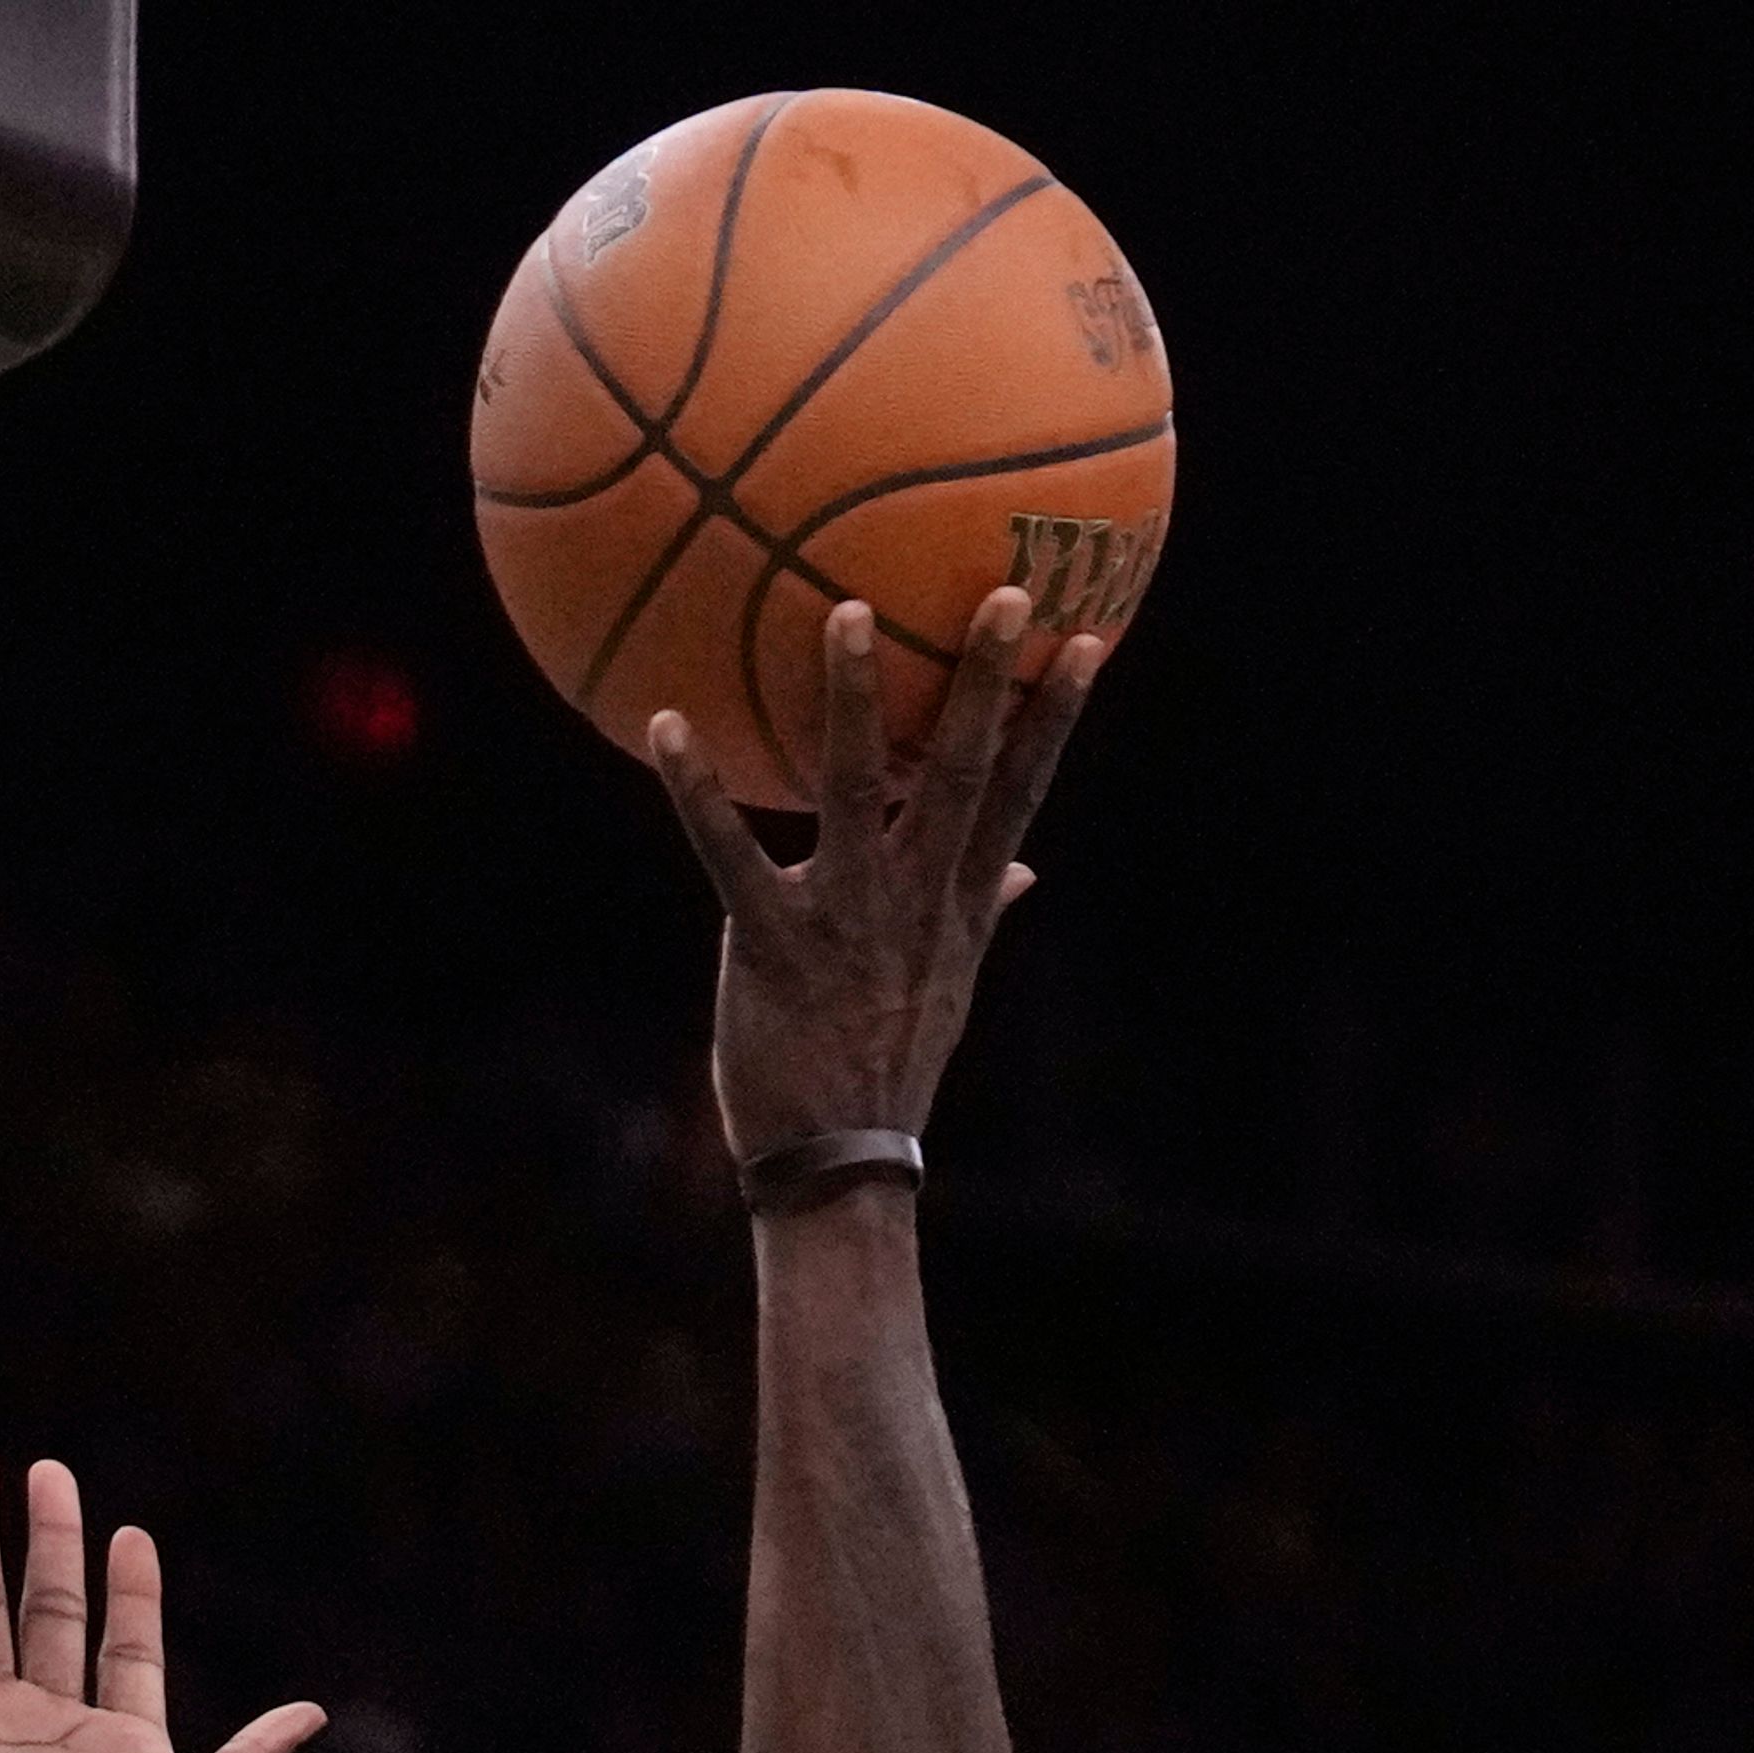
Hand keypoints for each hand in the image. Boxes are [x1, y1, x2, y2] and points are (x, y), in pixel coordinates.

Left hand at [651, 590, 1101, 1171]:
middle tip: (1005, 591)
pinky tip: (665, 725)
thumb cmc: (887, 1069)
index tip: (1088, 637)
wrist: (838, 1162)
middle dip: (985, 683)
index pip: (1021, 792)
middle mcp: (911, 899)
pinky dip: (697, 791)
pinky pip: (728, 854)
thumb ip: (983, 912)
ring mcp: (844, 919)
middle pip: (960, 774)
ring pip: (856, 792)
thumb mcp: (951, 989)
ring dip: (854, 702)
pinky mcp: (769, 943)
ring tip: (849, 612)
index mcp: (957, 903)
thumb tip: (1029, 867)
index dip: (1055, 717)